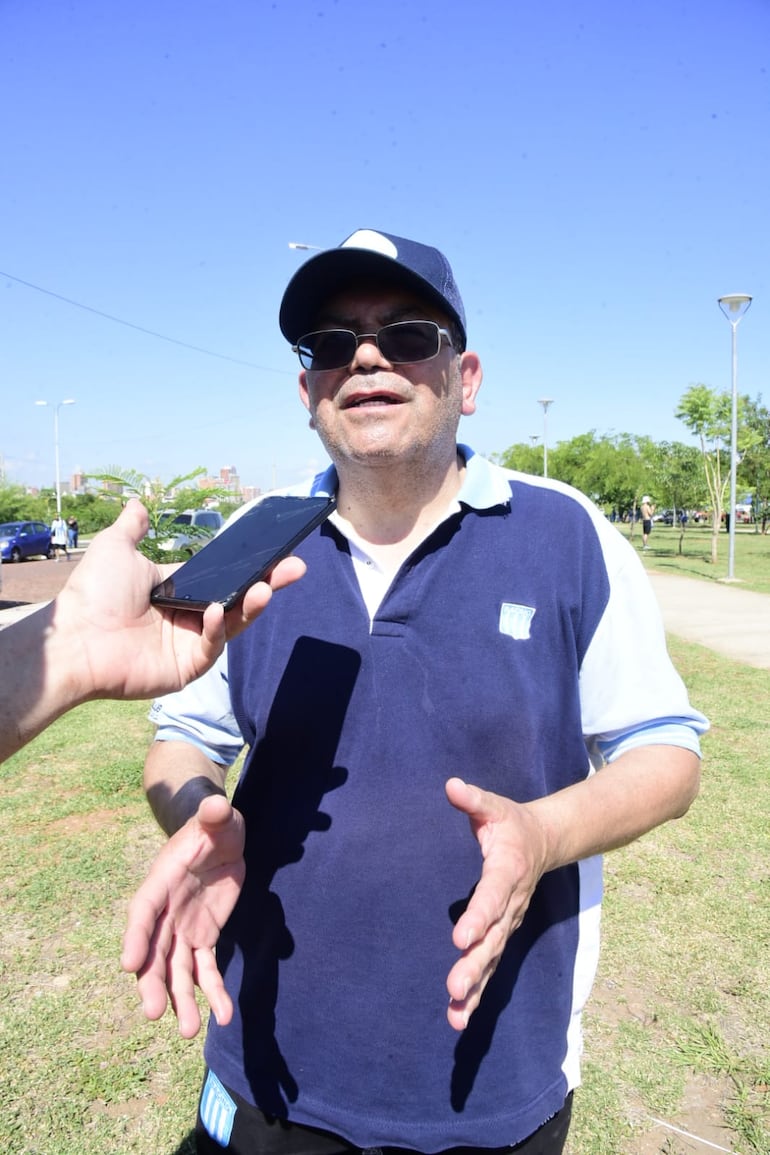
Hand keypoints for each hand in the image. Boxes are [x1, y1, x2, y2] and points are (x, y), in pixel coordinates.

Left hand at [56, 498, 305, 700]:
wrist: (75, 638)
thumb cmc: (92, 594)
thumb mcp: (115, 548)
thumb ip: (132, 527)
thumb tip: (137, 504)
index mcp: (175, 591)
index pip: (220, 578)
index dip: (246, 567)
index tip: (274, 552)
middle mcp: (186, 617)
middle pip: (235, 600)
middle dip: (266, 584)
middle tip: (295, 568)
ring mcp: (188, 644)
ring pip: (231, 623)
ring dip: (252, 605)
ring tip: (267, 587)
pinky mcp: (186, 668)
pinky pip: (210, 646)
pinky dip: (217, 627)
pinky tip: (215, 610)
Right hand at [121, 794, 245, 1037]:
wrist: (220, 838)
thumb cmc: (215, 825)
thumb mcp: (219, 817)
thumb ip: (215, 813)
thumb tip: (216, 804)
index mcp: (161, 881)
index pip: (143, 911)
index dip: (135, 937)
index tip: (128, 965)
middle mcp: (166, 911)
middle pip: (153, 951)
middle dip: (152, 982)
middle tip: (155, 1013)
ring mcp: (182, 928)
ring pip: (175, 970)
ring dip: (181, 1000)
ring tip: (188, 1031)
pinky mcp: (203, 937)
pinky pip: (205, 969)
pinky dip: (213, 992)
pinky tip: (224, 1015)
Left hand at [444, 777, 548, 1030]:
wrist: (545, 842)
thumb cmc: (511, 824)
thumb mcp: (494, 807)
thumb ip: (473, 800)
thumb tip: (451, 785)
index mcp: (507, 871)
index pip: (492, 897)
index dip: (478, 917)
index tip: (460, 938)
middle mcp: (511, 904)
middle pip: (493, 939)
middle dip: (474, 964)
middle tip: (454, 987)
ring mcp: (509, 923)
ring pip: (492, 959)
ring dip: (475, 987)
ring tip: (455, 1014)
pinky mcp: (502, 934)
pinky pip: (490, 965)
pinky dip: (476, 992)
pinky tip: (458, 1015)